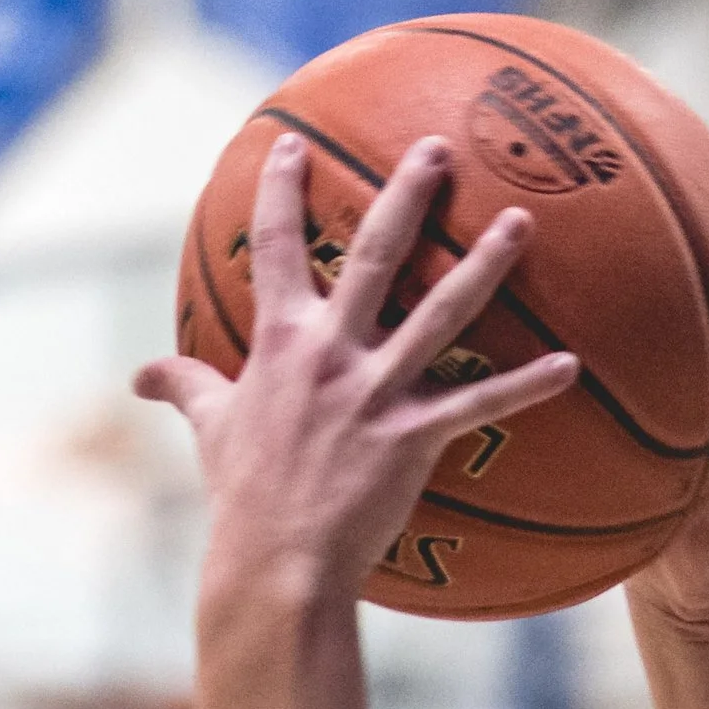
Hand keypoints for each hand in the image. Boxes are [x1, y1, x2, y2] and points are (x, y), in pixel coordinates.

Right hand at [136, 135, 579, 604]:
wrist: (276, 563)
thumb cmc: (243, 498)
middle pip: (376, 252)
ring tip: (520, 221)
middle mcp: (331, 351)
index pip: (274, 245)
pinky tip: (569, 365)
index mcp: (279, 340)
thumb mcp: (209, 429)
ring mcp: (375, 391)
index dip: (280, 190)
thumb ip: (183, 387)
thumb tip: (139, 376)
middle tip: (438, 150)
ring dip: (485, 264)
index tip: (293, 145)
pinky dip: (527, 387)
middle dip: (408, 194)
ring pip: (441, 310)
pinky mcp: (414, 438)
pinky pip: (481, 402)